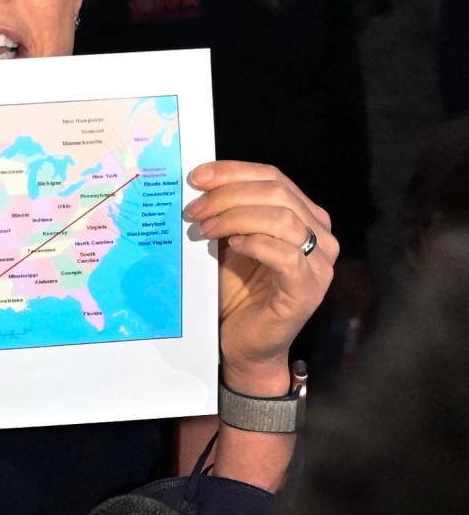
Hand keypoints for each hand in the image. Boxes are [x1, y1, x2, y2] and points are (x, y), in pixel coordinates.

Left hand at [185, 161, 336, 393]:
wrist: (244, 343)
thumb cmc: (238, 290)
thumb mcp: (230, 241)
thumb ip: (227, 211)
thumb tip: (199, 181)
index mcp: (304, 216)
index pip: (272, 177)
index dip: (233, 171)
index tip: (197, 176)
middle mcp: (320, 236)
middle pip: (276, 192)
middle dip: (228, 195)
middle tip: (194, 209)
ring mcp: (318, 263)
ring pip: (281, 218)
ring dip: (235, 217)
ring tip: (205, 229)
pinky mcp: (308, 288)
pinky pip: (285, 254)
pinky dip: (255, 242)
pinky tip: (232, 245)